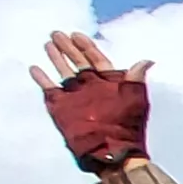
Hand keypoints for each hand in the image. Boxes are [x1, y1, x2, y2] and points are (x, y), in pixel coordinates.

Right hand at [32, 32, 151, 169]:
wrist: (111, 150)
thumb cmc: (127, 125)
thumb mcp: (135, 98)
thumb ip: (136, 78)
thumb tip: (147, 60)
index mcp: (108, 82)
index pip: (95, 58)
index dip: (86, 46)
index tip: (76, 34)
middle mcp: (91, 87)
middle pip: (77, 61)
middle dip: (68, 47)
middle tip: (57, 33)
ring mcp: (76, 96)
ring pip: (63, 71)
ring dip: (56, 58)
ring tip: (48, 44)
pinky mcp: (62, 107)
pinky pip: (49, 88)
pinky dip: (42, 78)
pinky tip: (35, 68)